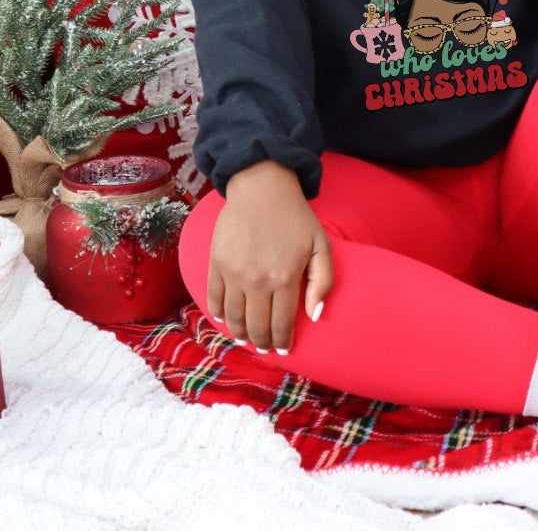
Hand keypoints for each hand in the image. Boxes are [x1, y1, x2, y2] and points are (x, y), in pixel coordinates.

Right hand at [207, 160, 332, 353]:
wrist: (262, 187)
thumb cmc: (296, 217)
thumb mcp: (321, 245)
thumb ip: (323, 281)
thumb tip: (315, 315)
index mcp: (285, 278)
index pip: (281, 324)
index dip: (283, 342)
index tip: (284, 350)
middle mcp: (257, 280)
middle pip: (256, 327)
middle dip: (262, 343)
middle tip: (266, 348)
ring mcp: (233, 273)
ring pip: (234, 319)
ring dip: (240, 334)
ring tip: (247, 339)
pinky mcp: (216, 264)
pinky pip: (214, 299)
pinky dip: (220, 315)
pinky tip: (227, 320)